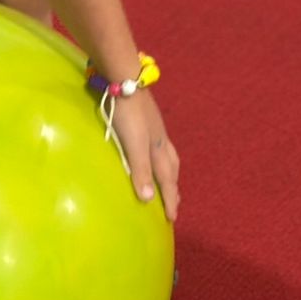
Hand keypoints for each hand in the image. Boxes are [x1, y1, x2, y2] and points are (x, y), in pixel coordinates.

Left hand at [109, 88, 180, 221]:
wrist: (125, 80)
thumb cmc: (128, 114)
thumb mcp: (134, 144)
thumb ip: (141, 170)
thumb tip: (148, 200)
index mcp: (158, 149)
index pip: (167, 180)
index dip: (170, 199)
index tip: (172, 219)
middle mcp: (160, 140)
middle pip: (171, 168)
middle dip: (173, 187)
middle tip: (175, 202)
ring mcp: (154, 129)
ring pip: (166, 155)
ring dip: (168, 172)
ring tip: (167, 181)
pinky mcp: (147, 119)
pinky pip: (158, 145)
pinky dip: (158, 156)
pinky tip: (148, 152)